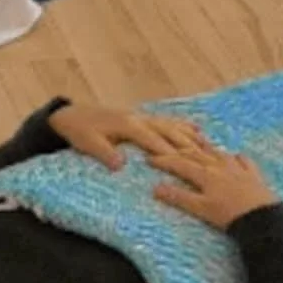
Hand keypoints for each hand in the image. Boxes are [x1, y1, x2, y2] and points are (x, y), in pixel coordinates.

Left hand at [51, 105, 226, 172]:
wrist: (71, 115)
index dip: (171, 154)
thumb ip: (104, 154)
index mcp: (128, 126)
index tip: (188, 166)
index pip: (154, 141)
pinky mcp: (141, 118)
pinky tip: (197, 131)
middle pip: (170, 132)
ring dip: (191, 136)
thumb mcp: (88, 144)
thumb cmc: (80, 132)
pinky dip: (184, 126)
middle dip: (189, 145)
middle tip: (209, 159)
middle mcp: (139, 119)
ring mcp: (142, 117)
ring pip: (173, 125)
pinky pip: (167, 121)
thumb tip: (120, 165)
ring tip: (210, 147)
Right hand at [148, 141, 281, 229]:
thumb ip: (179, 198)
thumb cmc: (229, 215)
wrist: (262, 217)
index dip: (164, 160)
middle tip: (168, 146)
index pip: (180, 164)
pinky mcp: (253, 174)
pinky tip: (235, 155)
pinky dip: (236, 156)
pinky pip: (243, 160)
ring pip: (218, 153)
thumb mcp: (201, 209)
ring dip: (205, 147)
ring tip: (197, 141)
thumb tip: (155, 188)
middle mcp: (219, 166)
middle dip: (180, 151)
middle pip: (197, 155)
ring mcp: (237, 168)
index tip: (149, 158)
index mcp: (205, 174)